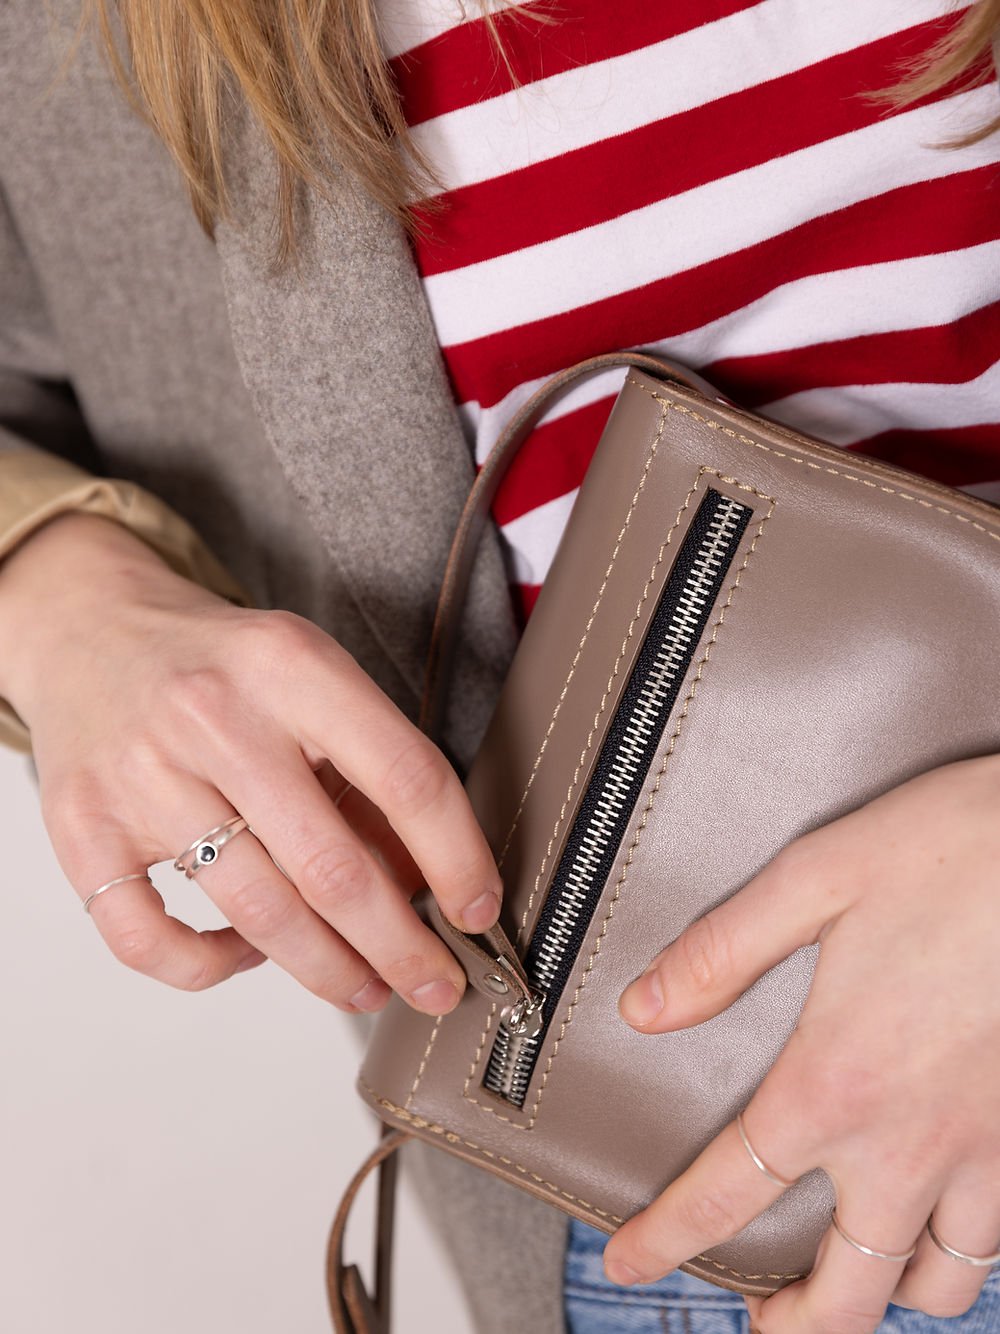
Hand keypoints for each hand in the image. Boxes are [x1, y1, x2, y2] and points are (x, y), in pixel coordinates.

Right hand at [0, 513, 500, 1012]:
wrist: (90, 629)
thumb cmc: (218, 665)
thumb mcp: (310, 679)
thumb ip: (368, 770)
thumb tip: (429, 881)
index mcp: (290, 666)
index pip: (405, 778)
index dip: (456, 858)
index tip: (478, 909)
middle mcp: (213, 717)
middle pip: (333, 867)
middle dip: (401, 946)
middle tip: (435, 984)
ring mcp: (141, 776)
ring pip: (257, 912)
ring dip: (327, 970)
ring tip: (365, 987)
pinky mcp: (83, 828)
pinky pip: (151, 939)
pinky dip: (210, 967)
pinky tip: (248, 957)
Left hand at [603, 755, 999, 1331]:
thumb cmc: (952, 851)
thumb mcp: (815, 878)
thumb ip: (722, 952)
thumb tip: (645, 1008)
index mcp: (835, 1080)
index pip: (729, 1191)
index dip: (667, 1238)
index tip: (627, 1263)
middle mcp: (911, 1141)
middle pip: (849, 1290)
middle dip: (796, 1327)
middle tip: (761, 1326)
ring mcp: (986, 1149)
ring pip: (938, 1285)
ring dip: (885, 1302)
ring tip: (851, 1290)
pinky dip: (962, 1258)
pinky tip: (942, 1233)